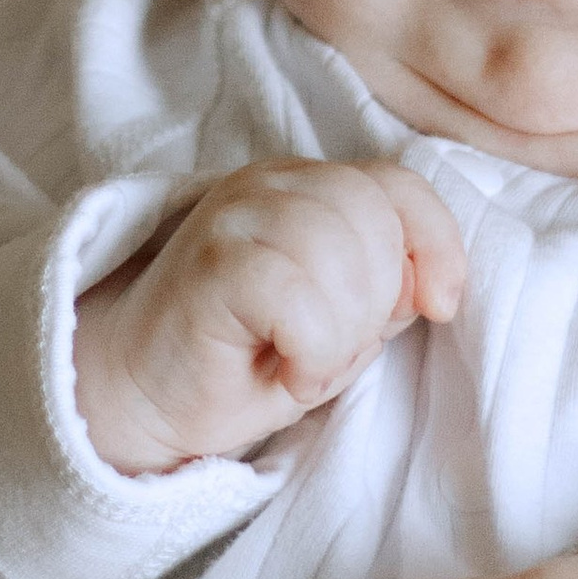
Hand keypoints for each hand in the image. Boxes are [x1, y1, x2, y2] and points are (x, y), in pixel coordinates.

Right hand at [74, 161, 466, 476]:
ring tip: (304, 362)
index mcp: (305, 187)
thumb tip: (433, 286)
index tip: (440, 306)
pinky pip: (298, 297)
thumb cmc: (240, 359)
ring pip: (341, 254)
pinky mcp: (211, 264)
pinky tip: (285, 371)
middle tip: (330, 351)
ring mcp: (234, 216)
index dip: (436, 242)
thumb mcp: (337, 322)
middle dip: (377, 302)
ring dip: (343, 333)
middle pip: (374, 218)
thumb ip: (384, 289)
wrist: (136, 394)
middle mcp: (268, 185)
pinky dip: (312, 350)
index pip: (399, 184)